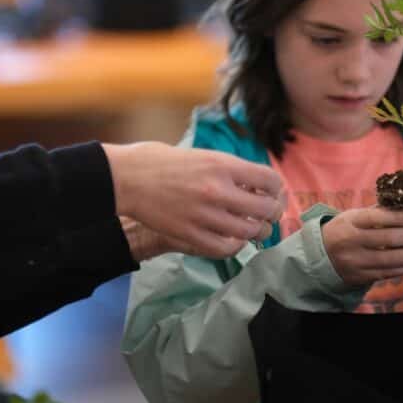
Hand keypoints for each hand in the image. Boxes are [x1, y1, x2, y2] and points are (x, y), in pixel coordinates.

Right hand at [104, 142, 284, 258]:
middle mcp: (218, 190)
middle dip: (272, 214)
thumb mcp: (201, 154)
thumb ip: (227, 169)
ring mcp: (205, 214)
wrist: (125, 177)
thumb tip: (253, 182)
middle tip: (268, 215)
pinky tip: (232, 240)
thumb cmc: (159, 161)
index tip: (272, 194)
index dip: (277, 190)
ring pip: (249, 232)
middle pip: (266, 209)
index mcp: (223, 165)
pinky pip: (225, 248)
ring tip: (252, 229)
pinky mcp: (190, 234)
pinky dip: (234, 246)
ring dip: (256, 232)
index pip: (270, 180)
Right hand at [321, 206, 402, 286]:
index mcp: (350, 222)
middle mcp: (352, 242)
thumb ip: (379, 212)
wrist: (321, 256)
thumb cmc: (345, 230)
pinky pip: (389, 273)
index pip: (378, 218)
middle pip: (388, 239)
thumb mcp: (354, 216)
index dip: (401, 217)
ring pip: (392, 259)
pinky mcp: (362, 278)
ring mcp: (356, 262)